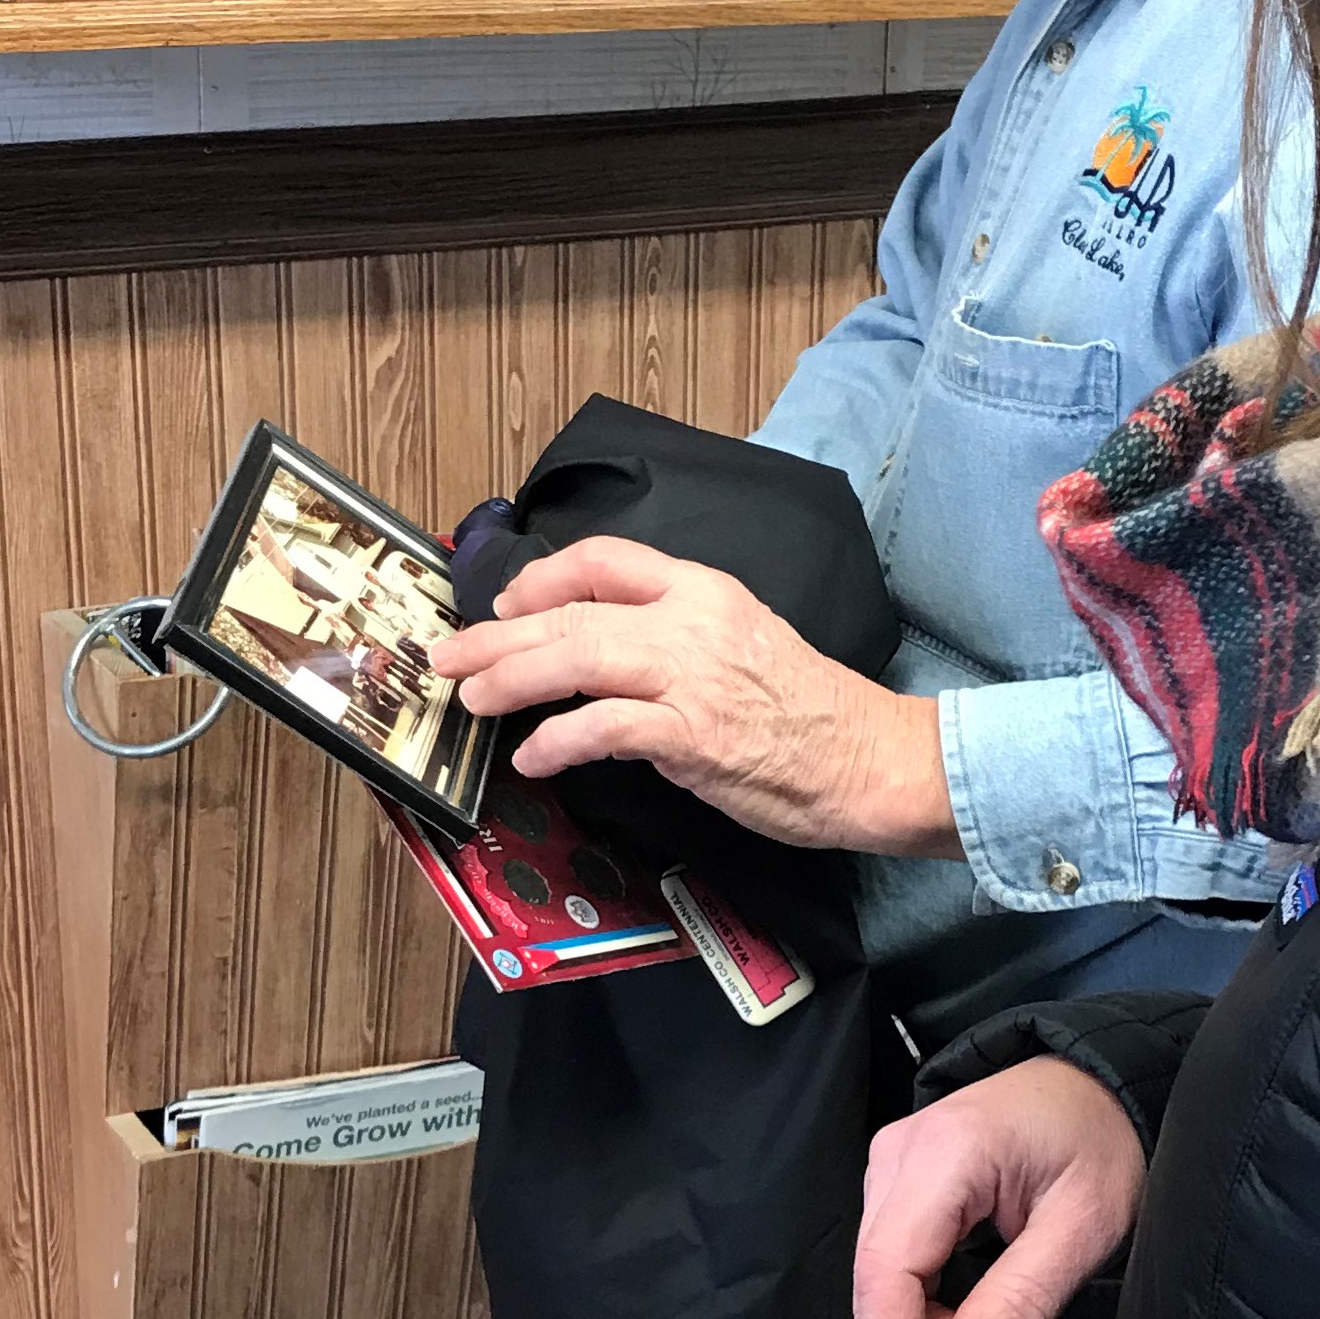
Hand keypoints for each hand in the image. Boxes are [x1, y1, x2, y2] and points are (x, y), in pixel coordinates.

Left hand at [433, 539, 958, 857]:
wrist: (868, 757)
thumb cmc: (808, 712)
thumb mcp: (742, 643)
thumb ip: (673, 639)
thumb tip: (600, 660)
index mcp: (703, 590)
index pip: (604, 559)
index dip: (542, 578)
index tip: (508, 603)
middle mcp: (690, 622)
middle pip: (570, 611)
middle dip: (498, 635)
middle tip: (451, 657)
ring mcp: (690, 676)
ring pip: (575, 658)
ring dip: (510, 679)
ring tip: (471, 699)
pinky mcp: (691, 734)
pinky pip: (602, 728)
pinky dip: (556, 741)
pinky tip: (533, 759)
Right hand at [855, 1059, 1147, 1318]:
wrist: (1095, 1082)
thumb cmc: (1099, 1141)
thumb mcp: (1086, 1227)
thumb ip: (1023, 1298)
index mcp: (944, 1153)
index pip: (888, 1271)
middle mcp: (898, 1153)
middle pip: (878, 1281)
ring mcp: (890, 1163)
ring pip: (882, 1278)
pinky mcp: (896, 1180)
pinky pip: (894, 1261)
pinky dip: (933, 1302)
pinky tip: (984, 1308)